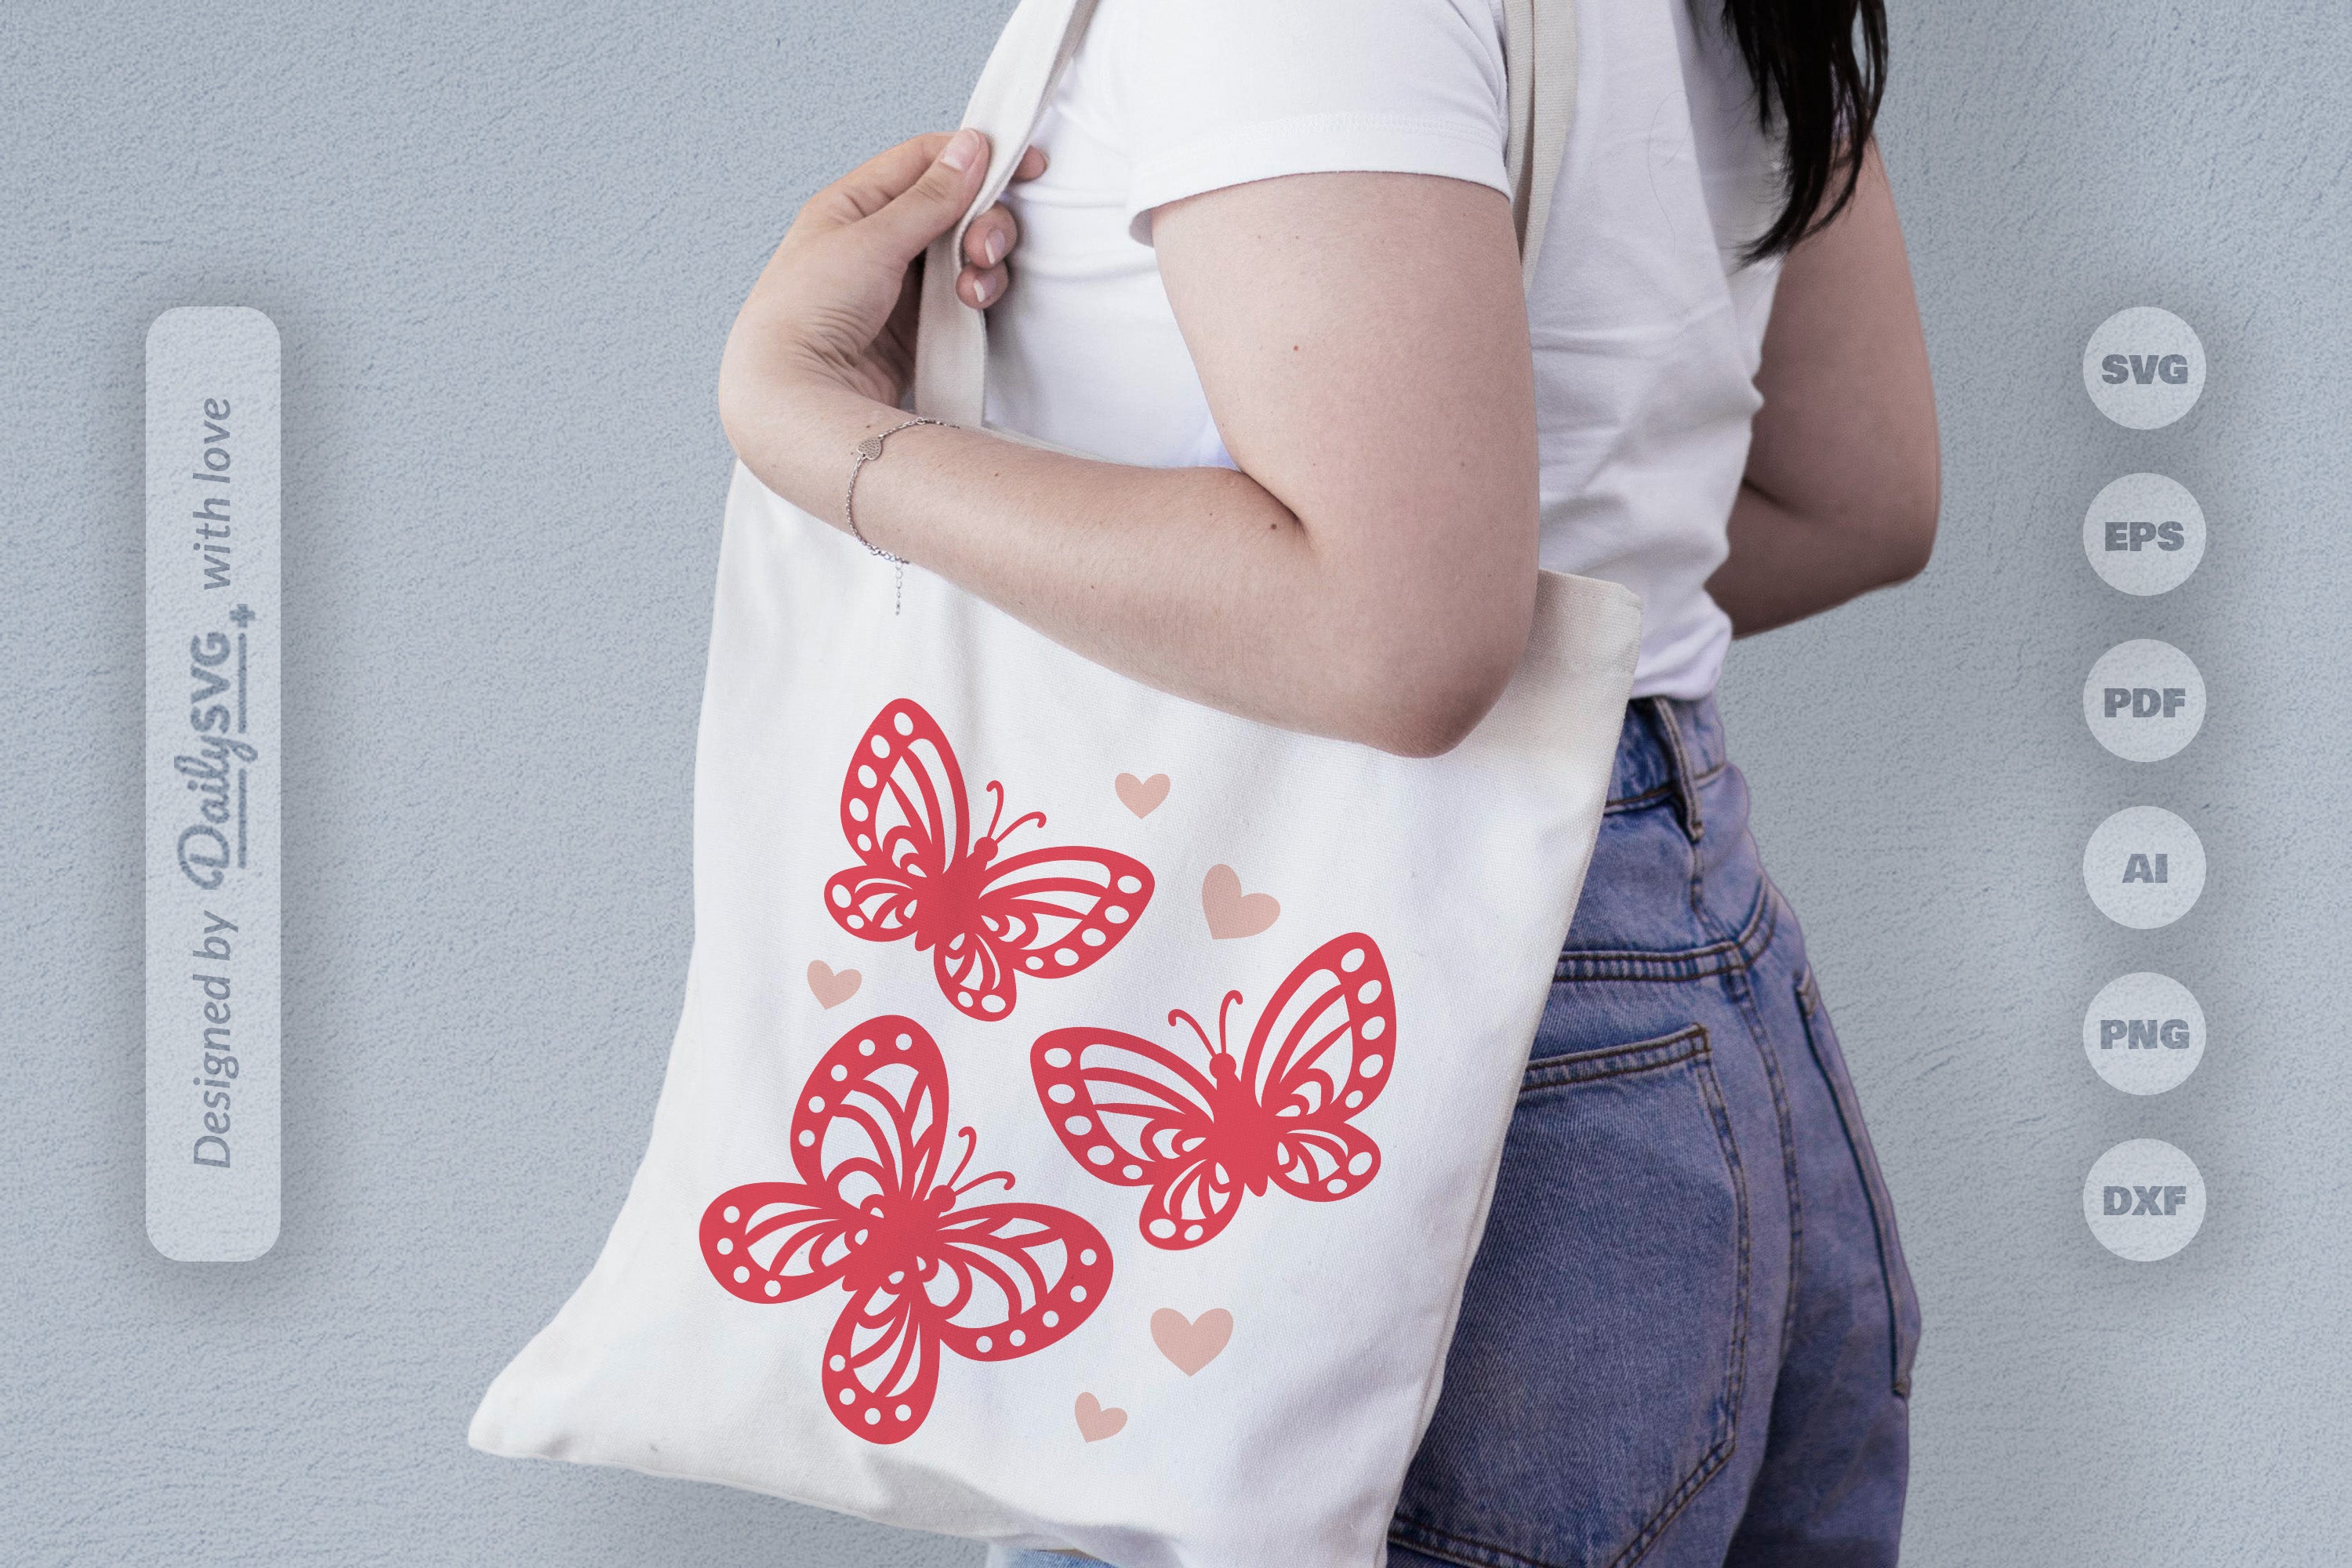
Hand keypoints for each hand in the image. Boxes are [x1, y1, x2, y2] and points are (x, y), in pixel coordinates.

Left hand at [718, 129, 1044, 424]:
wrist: (798, 394)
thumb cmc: (810, 311)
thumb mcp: (872, 240)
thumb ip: (929, 197)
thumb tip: (969, 147)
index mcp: (855, 204)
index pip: (924, 162)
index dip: (975, 157)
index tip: (1024, 165)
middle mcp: (878, 240)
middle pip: (955, 209)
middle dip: (983, 223)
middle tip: (985, 247)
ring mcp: (900, 285)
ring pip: (965, 254)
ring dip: (984, 264)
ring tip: (973, 288)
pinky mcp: (918, 326)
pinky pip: (963, 296)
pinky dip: (977, 296)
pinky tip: (970, 306)